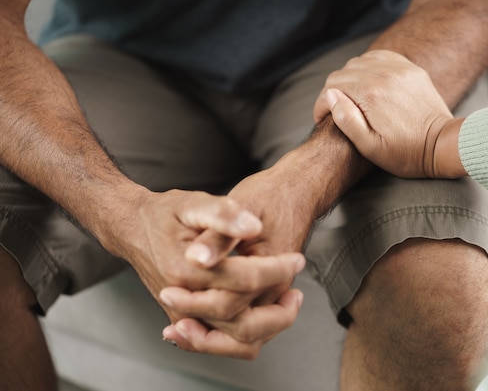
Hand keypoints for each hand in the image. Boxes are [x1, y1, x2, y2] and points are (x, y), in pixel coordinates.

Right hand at [102, 188, 303, 357]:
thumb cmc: (164, 214)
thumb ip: (222, 213)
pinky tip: (267, 312)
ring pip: (235, 341)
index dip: (277, 270)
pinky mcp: (186, 322)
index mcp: (187, 270)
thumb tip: (253, 226)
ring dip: (268, 327)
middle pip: (243, 323)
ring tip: (288, 303)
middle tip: (298, 290)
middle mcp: (183, 301)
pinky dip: (249, 335)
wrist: (133, 229)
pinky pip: (223, 342)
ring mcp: (183, 316)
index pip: (245, 280)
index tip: (297, 259)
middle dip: (278, 310)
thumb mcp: (192, 202)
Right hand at [313, 50, 464, 178]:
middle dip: (332, 91)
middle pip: (343, 72)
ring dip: (349, 78)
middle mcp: (384, 75)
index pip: (332, 87)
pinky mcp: (411, 69)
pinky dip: (368, 66)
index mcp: (371, 95)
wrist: (442, 145)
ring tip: (350, 98)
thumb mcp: (370, 147)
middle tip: (334, 111)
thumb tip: (330, 96)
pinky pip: (380, 57)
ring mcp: (400, 69)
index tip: (321, 119)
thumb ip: (346, 120)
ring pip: (359, 62)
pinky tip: (368, 82)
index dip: (320, 104)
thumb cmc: (406, 153)